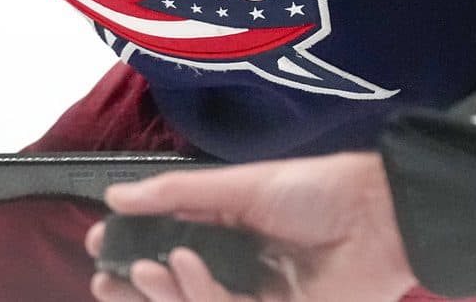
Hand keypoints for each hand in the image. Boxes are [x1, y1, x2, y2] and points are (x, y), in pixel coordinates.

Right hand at [86, 153, 418, 301]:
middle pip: (176, 288)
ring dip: (163, 292)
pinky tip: (187, 269)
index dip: (133, 251)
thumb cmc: (314, 189)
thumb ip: (178, 194)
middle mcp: (238, 268)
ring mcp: (257, 297)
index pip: (168, 247)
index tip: (99, 247)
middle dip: (137, 288)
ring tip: (147, 268)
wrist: (376, 215)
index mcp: (227, 231)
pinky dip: (201, 295)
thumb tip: (117, 196)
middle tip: (105, 279)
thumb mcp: (238, 184)